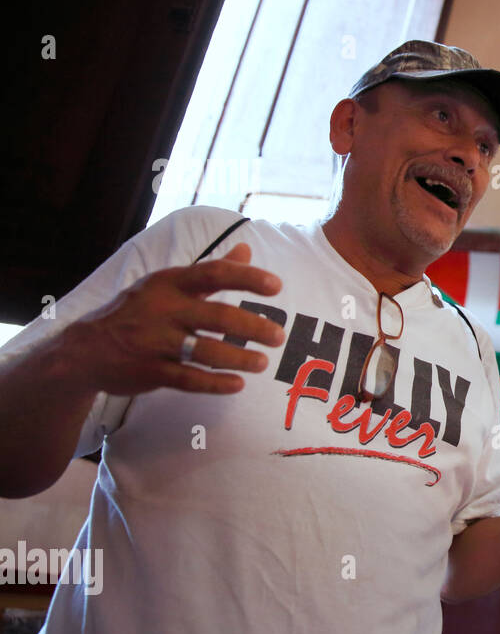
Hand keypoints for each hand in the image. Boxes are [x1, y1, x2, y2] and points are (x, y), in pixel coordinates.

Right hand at [66, 242, 285, 396]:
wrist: (86, 349)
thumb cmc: (139, 313)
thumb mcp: (168, 285)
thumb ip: (211, 271)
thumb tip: (246, 249)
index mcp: (169, 283)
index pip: (213, 273)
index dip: (246, 278)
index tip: (276, 286)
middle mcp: (162, 309)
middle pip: (216, 315)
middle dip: (252, 327)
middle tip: (279, 336)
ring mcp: (153, 341)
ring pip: (204, 350)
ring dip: (238, 358)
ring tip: (262, 363)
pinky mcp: (148, 370)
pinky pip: (188, 378)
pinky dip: (215, 383)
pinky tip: (237, 384)